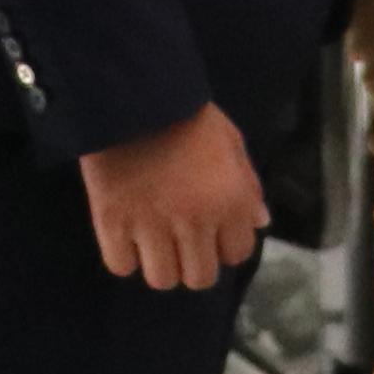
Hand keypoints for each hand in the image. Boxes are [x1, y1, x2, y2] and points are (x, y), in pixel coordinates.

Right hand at [80, 102, 267, 291]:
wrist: (133, 94)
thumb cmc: (187, 114)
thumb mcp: (231, 141)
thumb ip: (248, 186)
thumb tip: (260, 223)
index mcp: (231, 201)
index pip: (237, 254)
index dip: (224, 245)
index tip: (210, 232)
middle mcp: (196, 221)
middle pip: (200, 278)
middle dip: (193, 262)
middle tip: (180, 241)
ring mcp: (152, 225)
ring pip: (163, 279)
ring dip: (159, 263)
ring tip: (152, 240)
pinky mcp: (113, 222)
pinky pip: (122, 266)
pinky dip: (124, 256)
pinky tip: (127, 235)